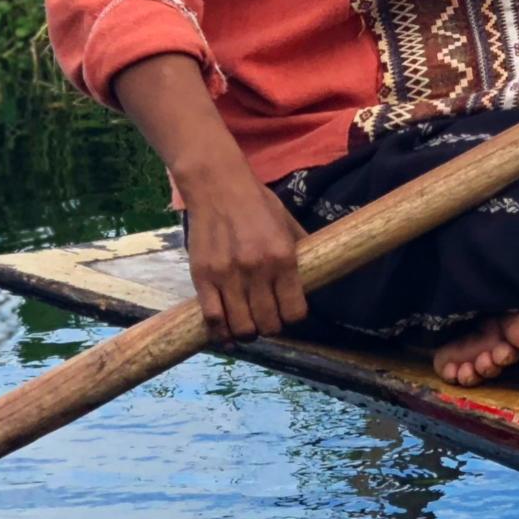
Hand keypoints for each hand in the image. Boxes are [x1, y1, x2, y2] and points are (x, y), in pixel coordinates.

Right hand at [182, 173, 308, 342]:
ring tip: (248, 326)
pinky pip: (213, 319)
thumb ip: (301, 249)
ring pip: (242, 327)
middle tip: (268, 320)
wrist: (217, 185)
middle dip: (271, 327)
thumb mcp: (288, 223)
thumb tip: (316, 273)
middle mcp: (257, 270)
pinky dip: (221, 332)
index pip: (295, 311)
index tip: (289, 314)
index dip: (294, 318)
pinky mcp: (203, 278)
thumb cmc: (257, 202)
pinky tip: (226, 331)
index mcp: (283, 257)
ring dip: (248, 333)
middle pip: (269, 324)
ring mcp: (228, 276)